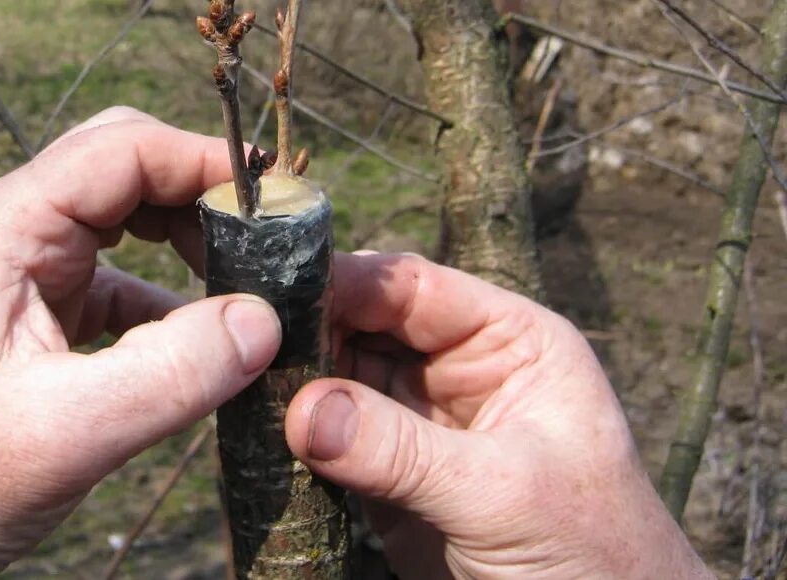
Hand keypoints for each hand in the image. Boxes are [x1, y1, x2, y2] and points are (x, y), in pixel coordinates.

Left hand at [0, 108, 281, 578]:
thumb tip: (265, 318)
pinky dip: (165, 292)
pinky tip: (202, 337)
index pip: (119, 149)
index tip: (276, 198)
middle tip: (265, 239)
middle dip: (197, 190)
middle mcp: (6, 228)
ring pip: (120, 212)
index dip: (203, 161)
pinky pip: (113, 273)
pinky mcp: (29, 306)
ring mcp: (16, 266)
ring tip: (244, 283)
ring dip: (184, 236)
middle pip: (121, 163)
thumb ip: (172, 374)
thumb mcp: (63, 434)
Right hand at [286, 253, 711, 579]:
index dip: (346, 281)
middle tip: (244, 345)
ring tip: (240, 388)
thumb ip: (403, 449)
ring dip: (293, 383)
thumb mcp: (503, 494)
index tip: (276, 289)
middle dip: (307, 332)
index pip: (413, 287)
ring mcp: (420, 423)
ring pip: (337, 378)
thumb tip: (302, 409)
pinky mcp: (390, 478)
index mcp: (509, 341)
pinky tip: (257, 430)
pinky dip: (294, 435)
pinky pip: (329, 438)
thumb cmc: (593, 557)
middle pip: (364, 324)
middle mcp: (458, 369)